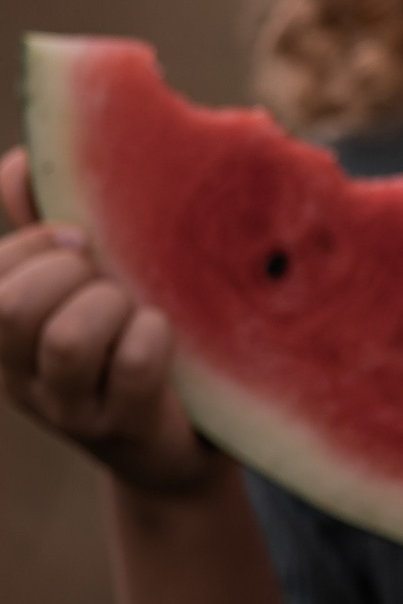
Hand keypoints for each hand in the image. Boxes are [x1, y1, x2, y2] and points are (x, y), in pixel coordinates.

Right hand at [0, 148, 221, 495]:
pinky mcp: (123, 428)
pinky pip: (133, 367)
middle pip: (10, 307)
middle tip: (111, 282)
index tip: (82, 237)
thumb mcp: (91, 284)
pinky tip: (165, 335)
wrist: (185, 443)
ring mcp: (69, 407)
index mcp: (6, 333)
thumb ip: (54, 225)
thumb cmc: (137, 341)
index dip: (32, 240)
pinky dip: (154, 339)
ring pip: (66, 339)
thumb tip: (20, 160)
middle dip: (69, 274)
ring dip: (113, 310)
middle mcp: (22, 373)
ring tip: (138, 313)